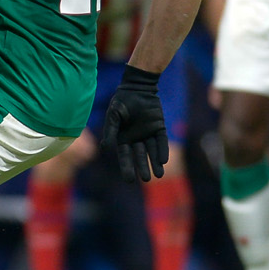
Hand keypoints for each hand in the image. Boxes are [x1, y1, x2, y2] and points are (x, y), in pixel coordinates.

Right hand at [106, 64, 168, 180]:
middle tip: (145, 180)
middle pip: (139, 156)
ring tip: (158, 176)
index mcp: (122, 137)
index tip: (129, 181)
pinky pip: (161, 141)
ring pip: (151, 152)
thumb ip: (111, 131)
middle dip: (142, 168)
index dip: (127, 168)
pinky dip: (162, 150)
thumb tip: (105, 148)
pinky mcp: (159, 127)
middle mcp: (136, 138)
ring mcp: (148, 134)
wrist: (137, 88)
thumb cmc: (122, 101)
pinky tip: (163, 161)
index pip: (125, 156)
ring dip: (154, 164)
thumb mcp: (114, 115)